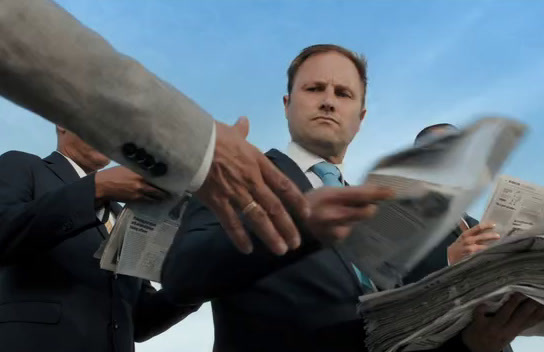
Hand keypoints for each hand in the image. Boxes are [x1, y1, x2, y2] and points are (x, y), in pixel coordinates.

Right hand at [95, 166, 168, 203]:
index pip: (157, 177)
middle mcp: (141, 183)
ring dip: (160, 197)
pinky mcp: (134, 199)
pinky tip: (157, 200)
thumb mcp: (127, 168)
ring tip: (167, 197)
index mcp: (140, 173)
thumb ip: (138, 170)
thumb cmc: (114, 174)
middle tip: (173, 192)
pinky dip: (152, 200)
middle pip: (158, 189)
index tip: (172, 180)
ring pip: (153, 196)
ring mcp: (138, 192)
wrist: (102, 186)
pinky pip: (147, 200)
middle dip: (165, 191)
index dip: (165, 180)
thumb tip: (148, 170)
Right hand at [194, 117, 309, 255]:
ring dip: (271, 235)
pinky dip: (240, 237)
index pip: (284, 185)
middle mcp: (252, 180)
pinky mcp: (218, 201)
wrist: (191, 141)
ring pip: (258, 218)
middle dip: (287, 226)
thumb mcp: (232, 131)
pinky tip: (247, 249)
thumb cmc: (211, 134)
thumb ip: (241, 131)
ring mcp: (236, 192)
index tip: (307, 214)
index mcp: (258, 163)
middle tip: (296, 243)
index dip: (297, 201)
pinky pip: (232, 223)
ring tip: (280, 250)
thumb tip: (244, 121)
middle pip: (275, 206)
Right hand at [303, 185, 393, 244]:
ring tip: (339, 215)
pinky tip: (334, 226)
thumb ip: (349, 193)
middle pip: (366, 212)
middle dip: (370, 207)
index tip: (392, 192)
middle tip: (368, 204)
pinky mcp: (336, 241)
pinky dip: (347, 227)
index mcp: (331, 196)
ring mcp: (335, 231)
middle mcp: (334, 214)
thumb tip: (374, 193)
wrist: (291, 225)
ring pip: (358, 222)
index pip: (360, 194)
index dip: (378, 193)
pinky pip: (349, 231)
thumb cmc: (311, 204)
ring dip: (355, 218)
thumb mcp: (327, 192)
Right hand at [448, 223, 499, 264]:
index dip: (486, 226)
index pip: (478, 228)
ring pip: (484, 246)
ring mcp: (470, 248)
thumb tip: (463, 219)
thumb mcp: (461, 236)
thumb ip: (465, 228)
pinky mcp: (472, 256)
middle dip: (492, 236)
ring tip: (500, 245)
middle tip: (499, 236)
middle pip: (482, 236)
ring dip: (492, 245)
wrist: (449, 256)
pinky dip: (488, 252)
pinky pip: (482, 253)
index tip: (494, 225)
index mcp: (466, 234)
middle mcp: (468, 240)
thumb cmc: (458, 245)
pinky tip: (493, 252)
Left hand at [462, 293, 543, 351]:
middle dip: (529, 305)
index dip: (539, 312)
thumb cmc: (495, 337)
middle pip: (521, 316)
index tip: (543, 303)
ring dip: (512, 303)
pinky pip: (480, 313)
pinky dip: (482, 307)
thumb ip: (519, 323)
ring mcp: (491, 327)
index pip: (530, 321)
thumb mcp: (510, 333)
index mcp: (514, 332)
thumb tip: (535, 310)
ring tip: (518, 293)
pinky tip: (485, 303)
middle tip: (534, 294)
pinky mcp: (478, 324)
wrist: (475, 349)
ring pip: (504, 313)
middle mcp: (505, 331)